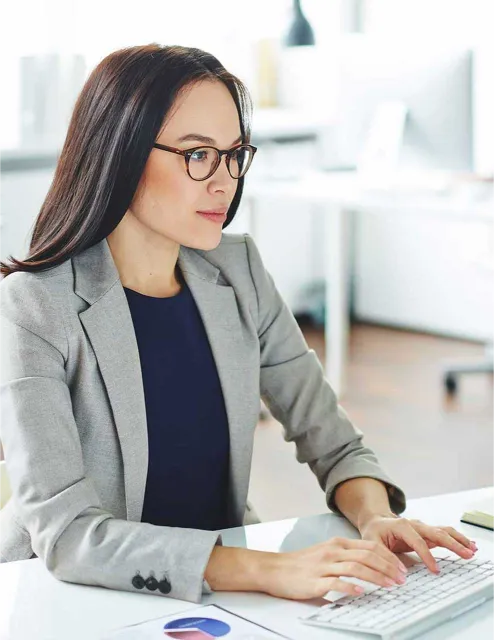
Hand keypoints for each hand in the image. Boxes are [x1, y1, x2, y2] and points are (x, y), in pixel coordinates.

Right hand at [262, 536, 408, 599]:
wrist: (275, 569)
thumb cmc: (301, 564)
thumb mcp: (326, 553)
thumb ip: (345, 556)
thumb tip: (370, 566)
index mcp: (337, 544)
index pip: (370, 546)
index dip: (389, 557)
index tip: (401, 568)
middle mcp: (332, 551)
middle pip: (367, 555)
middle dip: (388, 567)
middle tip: (402, 578)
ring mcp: (324, 565)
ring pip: (356, 567)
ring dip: (377, 576)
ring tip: (390, 585)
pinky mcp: (315, 581)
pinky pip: (335, 583)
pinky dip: (350, 587)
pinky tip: (361, 592)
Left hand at [359, 514, 477, 572]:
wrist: (376, 520)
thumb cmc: (374, 531)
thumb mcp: (372, 543)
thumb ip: (383, 557)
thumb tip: (398, 573)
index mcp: (401, 525)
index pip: (417, 541)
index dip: (427, 556)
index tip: (435, 570)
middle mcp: (415, 524)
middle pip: (436, 533)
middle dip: (452, 544)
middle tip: (466, 554)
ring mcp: (422, 528)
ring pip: (443, 532)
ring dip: (458, 540)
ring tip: (471, 550)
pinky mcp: (426, 534)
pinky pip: (444, 535)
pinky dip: (456, 539)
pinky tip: (467, 545)